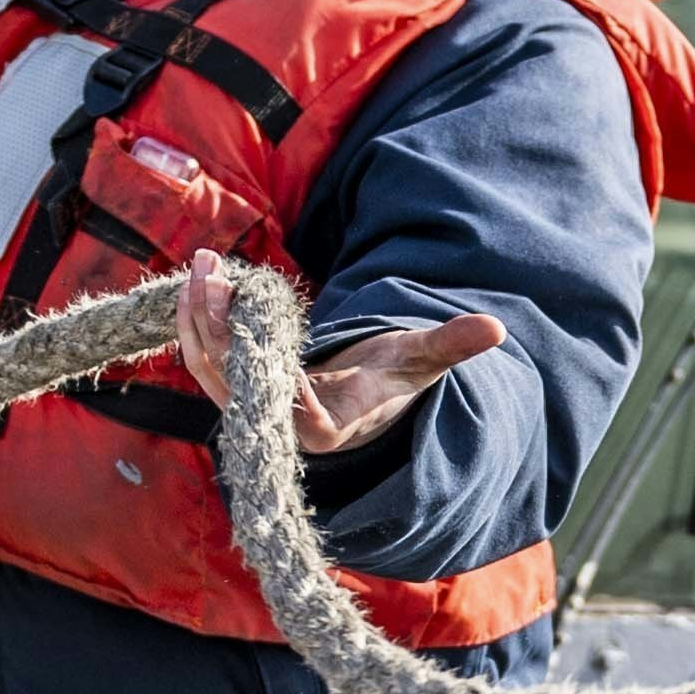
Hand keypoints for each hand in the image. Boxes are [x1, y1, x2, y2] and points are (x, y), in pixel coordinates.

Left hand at [174, 247, 505, 456]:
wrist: (358, 401)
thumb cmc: (392, 378)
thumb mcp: (422, 359)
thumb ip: (451, 344)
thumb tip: (497, 328)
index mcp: (330, 427)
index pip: (297, 407)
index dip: (273, 372)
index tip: (257, 322)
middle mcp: (284, 428)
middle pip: (240, 382)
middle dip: (221, 328)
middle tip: (213, 274)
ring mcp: (254, 412)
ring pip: (211, 371)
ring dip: (199, 319)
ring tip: (203, 265)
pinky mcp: (235, 393)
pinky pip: (206, 363)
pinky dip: (197, 325)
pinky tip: (198, 284)